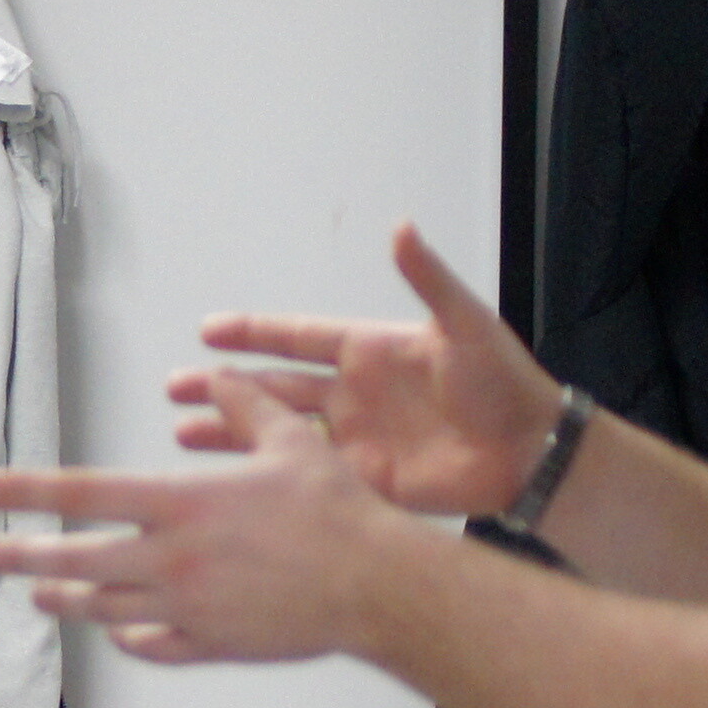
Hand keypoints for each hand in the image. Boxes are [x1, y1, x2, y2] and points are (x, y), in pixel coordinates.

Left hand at [0, 369, 427, 662]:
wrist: (375, 584)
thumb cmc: (337, 509)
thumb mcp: (291, 441)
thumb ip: (246, 408)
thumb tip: (218, 378)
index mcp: (180, 505)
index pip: (82, 495)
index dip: (26, 492)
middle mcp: (171, 560)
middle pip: (76, 561)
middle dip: (26, 558)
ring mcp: (186, 609)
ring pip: (105, 608)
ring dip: (67, 600)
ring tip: (41, 594)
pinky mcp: (210, 644)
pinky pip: (151, 645)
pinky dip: (126, 636)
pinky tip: (116, 628)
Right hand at [165, 224, 562, 518]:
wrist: (531, 451)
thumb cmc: (505, 382)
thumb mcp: (466, 324)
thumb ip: (428, 279)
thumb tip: (401, 227)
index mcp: (370, 350)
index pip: (297, 338)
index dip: (254, 335)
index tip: (210, 331)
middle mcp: (352, 392)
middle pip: (273, 387)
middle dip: (223, 386)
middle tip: (176, 388)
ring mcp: (354, 437)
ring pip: (277, 432)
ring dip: (232, 432)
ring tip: (183, 434)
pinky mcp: (363, 479)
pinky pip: (306, 474)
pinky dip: (268, 476)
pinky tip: (233, 480)